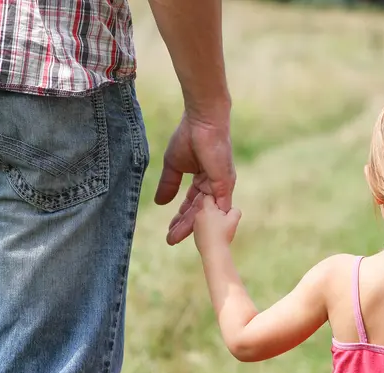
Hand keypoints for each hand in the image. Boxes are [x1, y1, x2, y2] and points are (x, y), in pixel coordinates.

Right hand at [155, 111, 235, 245]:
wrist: (201, 121)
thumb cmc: (189, 137)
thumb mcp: (173, 165)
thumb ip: (169, 185)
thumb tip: (160, 203)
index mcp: (204, 180)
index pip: (192, 204)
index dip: (180, 217)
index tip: (169, 230)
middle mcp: (214, 185)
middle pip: (198, 212)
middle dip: (184, 226)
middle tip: (170, 240)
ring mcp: (221, 185)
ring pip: (206, 212)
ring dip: (191, 226)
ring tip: (175, 237)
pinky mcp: (224, 183)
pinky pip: (216, 206)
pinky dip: (205, 218)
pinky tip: (193, 230)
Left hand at [194, 195, 241, 252]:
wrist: (214, 251)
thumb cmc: (223, 233)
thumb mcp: (234, 219)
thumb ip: (235, 210)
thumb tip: (232, 210)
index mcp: (206, 208)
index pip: (209, 197)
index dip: (216, 201)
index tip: (222, 209)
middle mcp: (198, 215)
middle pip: (206, 208)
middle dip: (213, 211)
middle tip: (223, 219)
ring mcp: (195, 225)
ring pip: (203, 218)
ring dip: (209, 220)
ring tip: (219, 229)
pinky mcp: (195, 235)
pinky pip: (201, 227)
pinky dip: (206, 229)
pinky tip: (214, 235)